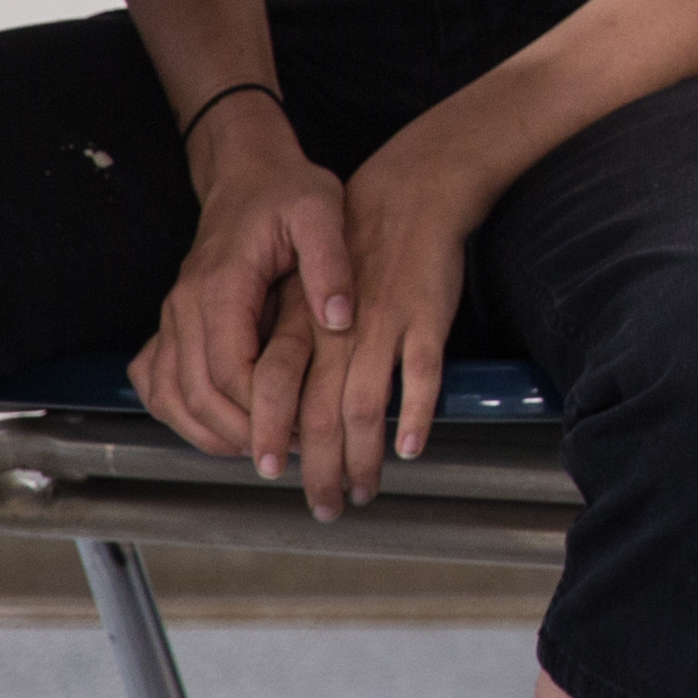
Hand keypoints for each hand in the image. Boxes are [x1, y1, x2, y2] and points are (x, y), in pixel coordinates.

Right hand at [133, 104, 350, 465]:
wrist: (248, 173)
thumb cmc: (288, 192)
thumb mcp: (322, 212)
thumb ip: (330, 262)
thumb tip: (340, 316)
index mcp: (221, 285)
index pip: (228, 369)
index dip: (259, 411)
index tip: (297, 436)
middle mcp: (185, 306)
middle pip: (197, 393)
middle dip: (238, 433)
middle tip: (283, 460)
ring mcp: (173, 316)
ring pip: (173, 395)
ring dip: (210, 431)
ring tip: (256, 452)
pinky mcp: (175, 322)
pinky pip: (159, 381)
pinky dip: (181, 413)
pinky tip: (216, 429)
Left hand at [292, 140, 495, 516]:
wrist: (411, 192)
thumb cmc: (357, 245)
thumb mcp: (304, 285)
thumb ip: (291, 340)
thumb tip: (274, 400)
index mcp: (300, 323)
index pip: (272, 392)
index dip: (271, 437)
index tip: (272, 473)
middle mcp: (336, 331)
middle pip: (318, 414)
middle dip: (318, 469)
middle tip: (324, 505)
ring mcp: (383, 325)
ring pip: (366, 407)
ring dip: (363, 457)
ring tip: (364, 489)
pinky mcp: (426, 317)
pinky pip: (418, 375)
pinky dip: (414, 415)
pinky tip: (409, 447)